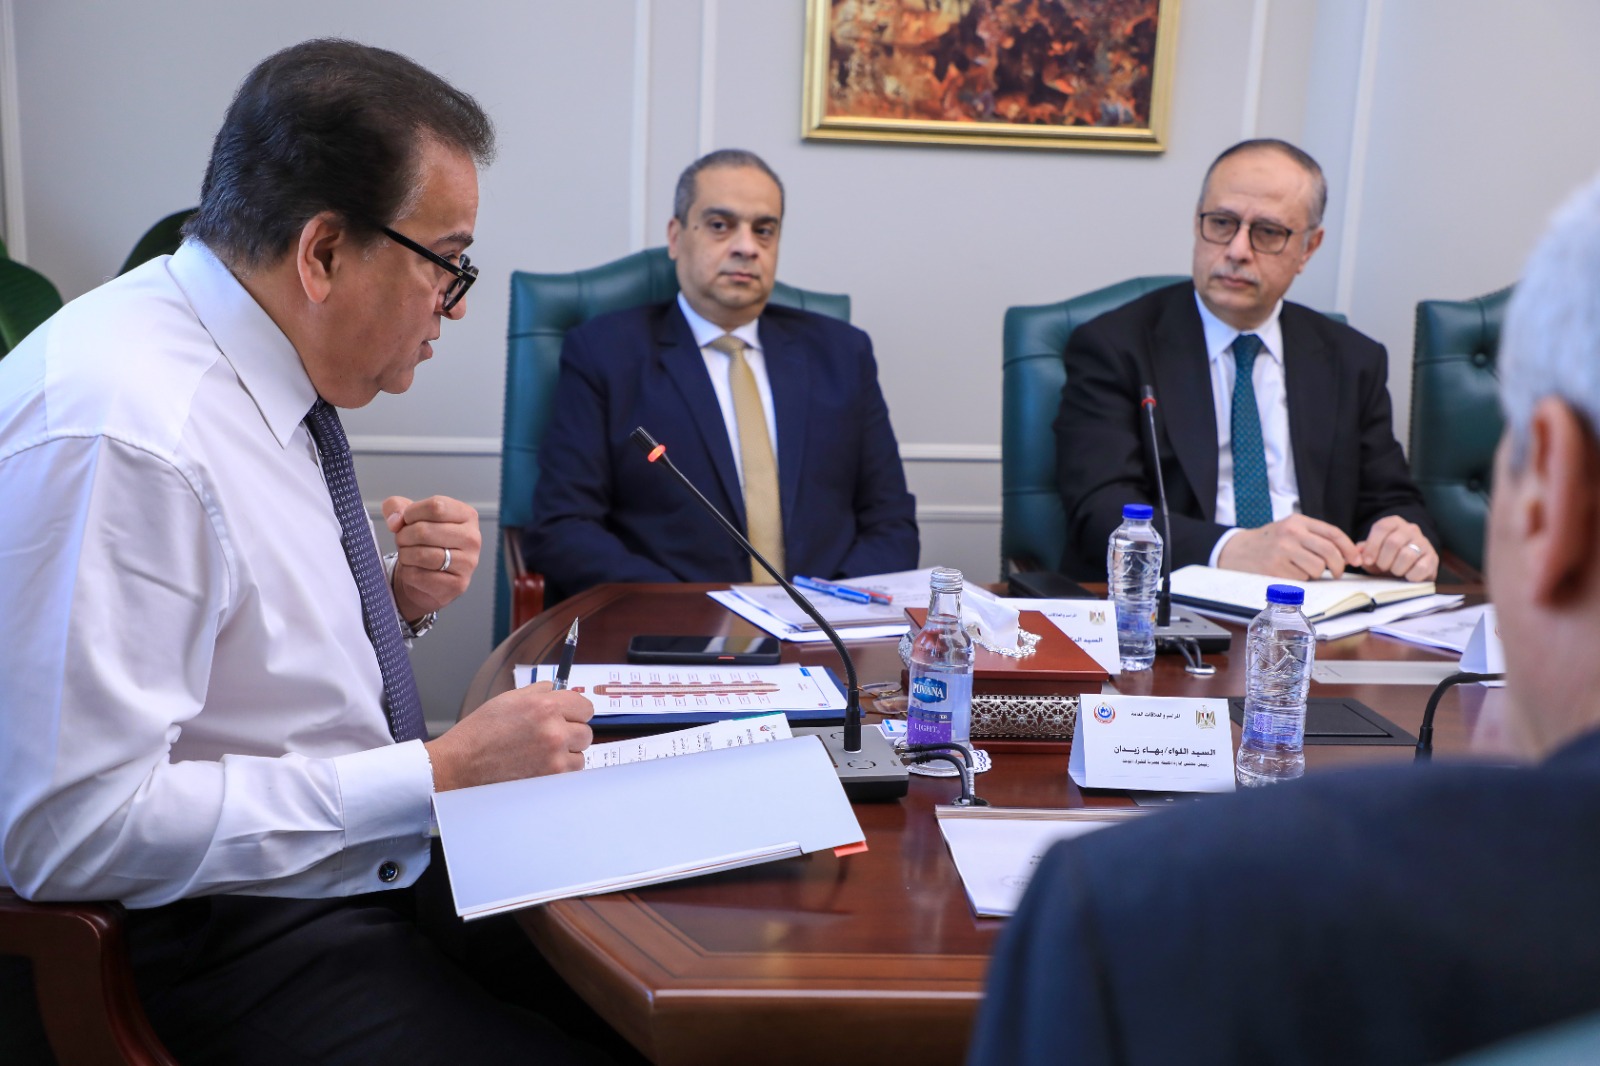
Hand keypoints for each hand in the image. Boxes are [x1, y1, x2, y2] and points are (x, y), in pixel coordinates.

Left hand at [384, 495, 480, 620]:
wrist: (430, 577)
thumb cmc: (423, 542)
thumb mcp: (410, 517)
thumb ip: (396, 507)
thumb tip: (395, 521)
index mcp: (467, 515)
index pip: (436, 507)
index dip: (411, 513)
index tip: (406, 520)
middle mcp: (472, 538)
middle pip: (424, 531)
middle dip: (403, 536)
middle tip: (403, 540)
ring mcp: (467, 563)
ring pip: (421, 555)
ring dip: (405, 554)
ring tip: (408, 554)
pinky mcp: (457, 584)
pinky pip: (419, 576)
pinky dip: (408, 573)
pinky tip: (415, 570)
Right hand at [426, 682, 592, 790]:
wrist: (461, 765)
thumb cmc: (480, 732)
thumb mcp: (508, 699)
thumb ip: (540, 692)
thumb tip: (558, 689)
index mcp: (545, 707)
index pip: (586, 706)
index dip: (576, 711)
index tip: (569, 715)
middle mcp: (554, 731)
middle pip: (586, 732)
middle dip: (571, 732)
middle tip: (550, 736)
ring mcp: (555, 758)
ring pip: (581, 755)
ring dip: (567, 754)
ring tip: (541, 753)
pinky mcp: (550, 780)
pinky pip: (570, 773)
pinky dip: (560, 771)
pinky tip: (539, 766)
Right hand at [1216, 513, 1360, 578]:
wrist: (1236, 550)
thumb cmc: (1269, 542)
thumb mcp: (1291, 530)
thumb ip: (1317, 538)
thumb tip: (1352, 554)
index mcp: (1298, 521)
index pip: (1333, 533)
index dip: (1348, 548)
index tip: (1355, 560)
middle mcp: (1291, 533)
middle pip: (1329, 552)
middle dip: (1338, 566)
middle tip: (1336, 572)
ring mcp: (1282, 550)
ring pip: (1317, 568)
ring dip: (1316, 574)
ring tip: (1303, 570)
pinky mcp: (1275, 568)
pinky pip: (1301, 579)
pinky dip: (1299, 580)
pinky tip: (1288, 573)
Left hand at [1355, 515, 1437, 581]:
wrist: (1410, 568)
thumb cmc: (1387, 559)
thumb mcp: (1373, 554)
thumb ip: (1364, 551)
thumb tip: (1358, 552)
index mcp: (1393, 523)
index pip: (1381, 528)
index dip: (1372, 546)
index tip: (1367, 561)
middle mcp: (1410, 529)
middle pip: (1393, 543)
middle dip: (1383, 560)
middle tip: (1383, 567)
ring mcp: (1424, 542)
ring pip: (1407, 555)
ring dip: (1396, 569)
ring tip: (1395, 571)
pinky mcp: (1433, 558)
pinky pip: (1420, 568)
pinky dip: (1410, 576)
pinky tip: (1407, 576)